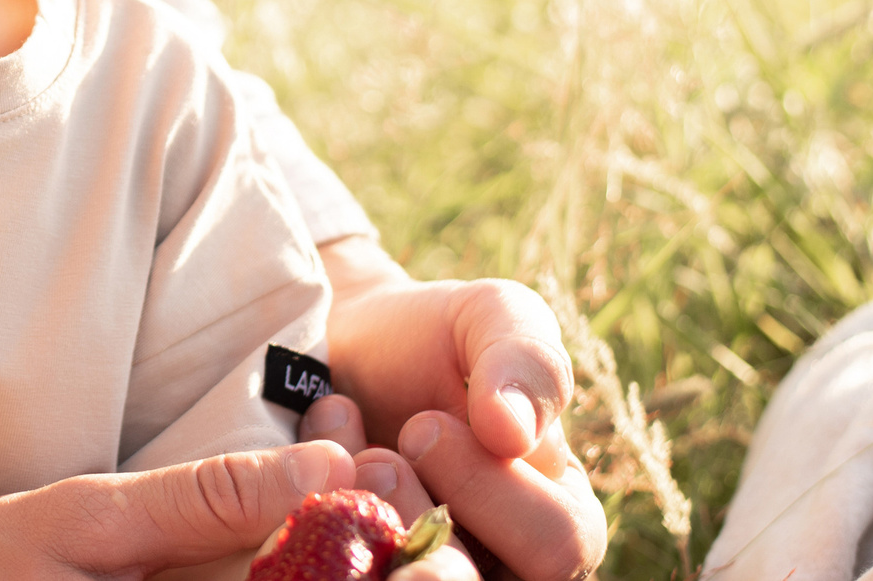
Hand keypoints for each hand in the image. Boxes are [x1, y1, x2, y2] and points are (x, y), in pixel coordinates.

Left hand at [314, 241, 604, 580]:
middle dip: (410, 510)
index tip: (424, 424)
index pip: (556, 546)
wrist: (340, 349)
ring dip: (361, 521)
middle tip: (375, 457)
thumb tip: (514, 433)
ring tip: (346, 460)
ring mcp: (431, 575)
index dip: (485, 485)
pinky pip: (348, 577)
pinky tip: (309, 489)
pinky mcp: (368, 575)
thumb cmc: (430, 336)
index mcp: (563, 519)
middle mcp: (507, 568)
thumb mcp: (492, 317)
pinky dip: (317, 537)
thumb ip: (526, 360)